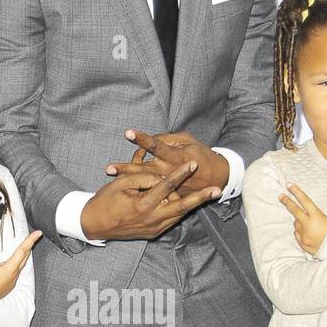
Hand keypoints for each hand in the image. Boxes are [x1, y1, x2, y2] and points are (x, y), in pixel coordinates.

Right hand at [0, 230, 41, 302]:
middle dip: (28, 247)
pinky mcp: (8, 286)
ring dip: (18, 258)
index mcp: (11, 267)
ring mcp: (12, 281)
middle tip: (30, 239)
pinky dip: (10, 268)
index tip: (38, 233)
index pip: (23, 250)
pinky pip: (12, 273)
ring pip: (18, 266)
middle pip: (24, 257)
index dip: (31, 240)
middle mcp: (14, 274)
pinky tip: (2, 268)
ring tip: (15, 253)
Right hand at [81, 157, 222, 241]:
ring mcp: (154, 229)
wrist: (95, 225)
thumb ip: (144, 177)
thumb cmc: (105, 200)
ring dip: (194, 204)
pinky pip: (171, 220)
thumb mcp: (122, 184)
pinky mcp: (154, 233)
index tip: (193, 164)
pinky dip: (180, 210)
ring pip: (179, 214)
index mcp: (143, 205)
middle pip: (182, 206)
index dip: (180, 174)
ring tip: (209, 195)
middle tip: (217, 190)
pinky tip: (190, 202)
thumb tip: (162, 176)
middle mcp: (152, 219)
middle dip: (200, 198)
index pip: (166, 186)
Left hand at [105, 129, 229, 197]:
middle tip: (108, 168)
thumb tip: (153, 139)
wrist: (217, 179)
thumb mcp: (189, 141)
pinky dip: (138, 186)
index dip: (142, 139)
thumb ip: (170, 139)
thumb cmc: (203, 155)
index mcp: (176, 157)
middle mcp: (169, 172)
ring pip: (144, 182)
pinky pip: (152, 190)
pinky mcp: (169, 193)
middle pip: (144, 170)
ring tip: (110, 174)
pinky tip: (124, 184)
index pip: (156, 146)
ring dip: (126, 178)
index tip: (128, 133)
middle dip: (126, 168)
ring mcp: (168, 185)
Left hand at [278, 185, 326, 255]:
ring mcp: (304, 235)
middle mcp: (308, 225)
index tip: (289, 185)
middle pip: (295, 211)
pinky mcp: (302, 243)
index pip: (305, 201)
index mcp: (317, 217)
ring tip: (312, 227)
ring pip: (297, 224)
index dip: (297, 192)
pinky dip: (302, 233)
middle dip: (287, 202)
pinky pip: (298, 235)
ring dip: (301, 223)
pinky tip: (310, 235)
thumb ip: (315, 215)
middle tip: (281, 196)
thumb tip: (303, 212)